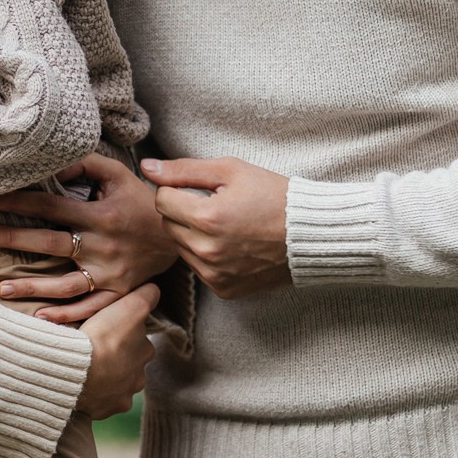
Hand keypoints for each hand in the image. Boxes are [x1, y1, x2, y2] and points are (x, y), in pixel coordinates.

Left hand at [0, 153, 177, 316]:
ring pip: (65, 284)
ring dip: (32, 287)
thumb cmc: (139, 200)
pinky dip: (66, 316)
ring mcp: (109, 273)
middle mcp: (102, 245)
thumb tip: (53, 169)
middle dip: (14, 239)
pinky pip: (89, 308)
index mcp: (100, 215)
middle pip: (51, 243)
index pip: (53, 207)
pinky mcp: (116, 293)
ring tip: (1, 288)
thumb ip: (85, 165)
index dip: (22, 202)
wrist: (177, 234)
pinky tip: (40, 319)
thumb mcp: (117, 174)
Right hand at [76, 284, 157, 418]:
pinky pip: (100, 402)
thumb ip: (146, 295)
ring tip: (85, 368)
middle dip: (116, 359)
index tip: (107, 331)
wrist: (78, 369)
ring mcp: (121, 396)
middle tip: (94, 349)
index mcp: (145, 351)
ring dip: (105, 378)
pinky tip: (81, 384)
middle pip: (128, 365)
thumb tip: (154, 289)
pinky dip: (93, 394)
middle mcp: (139, 377)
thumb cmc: (103, 335)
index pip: (138, 340)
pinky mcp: (105, 410)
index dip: (124, 334)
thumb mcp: (130, 306)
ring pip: (115, 385)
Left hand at [140, 156, 290, 299]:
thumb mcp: (231, 171)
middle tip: (210, 205)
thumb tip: (147, 168)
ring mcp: (215, 274)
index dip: (176, 189)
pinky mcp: (224, 289)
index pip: (162, 200)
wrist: (309, 234)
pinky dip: (206, 256)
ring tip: (222, 224)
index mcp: (207, 217)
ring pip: (180, 248)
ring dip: (191, 234)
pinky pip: (198, 269)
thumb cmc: (273, 195)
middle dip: (181, 212)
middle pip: (167, 225)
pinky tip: (230, 244)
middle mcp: (207, 251)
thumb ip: (184, 169)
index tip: (196, 188)